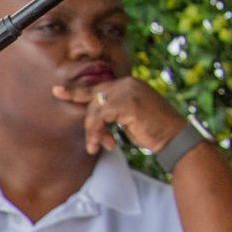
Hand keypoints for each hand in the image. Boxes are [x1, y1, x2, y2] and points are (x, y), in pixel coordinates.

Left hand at [51, 74, 189, 156]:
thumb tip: (94, 120)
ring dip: (92, 131)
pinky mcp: (128, 103)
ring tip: (95, 147)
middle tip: (77, 124)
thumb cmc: (153, 131)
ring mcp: (128, 91)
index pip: (98, 87)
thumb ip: (113, 113)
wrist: (174, 136)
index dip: (77, 90)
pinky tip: (107, 144)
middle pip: (93, 97)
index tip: (58, 90)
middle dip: (83, 114)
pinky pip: (101, 116)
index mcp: (129, 85)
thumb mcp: (129, 119)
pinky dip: (99, 132)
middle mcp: (128, 84)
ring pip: (95, 109)